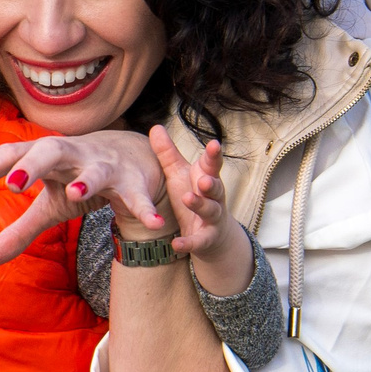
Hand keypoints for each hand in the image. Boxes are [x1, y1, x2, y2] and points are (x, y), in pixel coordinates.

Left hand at [0, 129, 169, 267]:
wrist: (134, 158)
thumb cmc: (77, 180)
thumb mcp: (48, 206)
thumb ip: (16, 232)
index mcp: (45, 156)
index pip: (13, 153)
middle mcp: (73, 155)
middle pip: (50, 150)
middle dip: (32, 165)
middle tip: (13, 185)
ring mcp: (105, 166)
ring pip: (96, 169)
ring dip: (87, 180)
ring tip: (75, 194)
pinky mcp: (135, 181)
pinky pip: (139, 195)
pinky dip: (144, 207)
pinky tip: (153, 223)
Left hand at [146, 125, 251, 295]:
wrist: (212, 235)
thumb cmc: (194, 196)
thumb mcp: (179, 175)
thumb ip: (168, 154)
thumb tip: (155, 127)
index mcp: (206, 178)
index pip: (212, 164)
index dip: (214, 155)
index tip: (214, 144)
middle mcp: (214, 197)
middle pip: (215, 187)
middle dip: (210, 182)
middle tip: (202, 178)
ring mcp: (212, 218)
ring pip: (210, 210)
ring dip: (201, 205)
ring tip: (188, 198)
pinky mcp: (206, 239)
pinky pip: (199, 241)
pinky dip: (188, 243)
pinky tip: (176, 244)